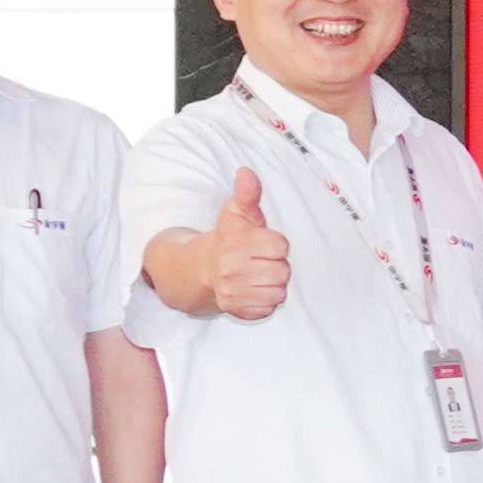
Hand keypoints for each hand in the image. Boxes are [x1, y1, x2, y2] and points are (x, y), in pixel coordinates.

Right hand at [207, 168, 294, 319]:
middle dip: (277, 266)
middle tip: (261, 261)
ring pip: (278, 292)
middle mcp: (231, 269)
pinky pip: (268, 308)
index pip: (281, 247)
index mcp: (236, 244)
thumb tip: (247, 172)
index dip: (276, 245)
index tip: (264, 244)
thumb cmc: (227, 239)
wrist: (198, 269)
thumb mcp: (237, 213)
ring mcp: (232, 291)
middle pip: (283, 272)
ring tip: (258, 275)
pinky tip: (253, 290)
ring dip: (273, 285)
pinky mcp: (234, 309)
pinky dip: (265, 302)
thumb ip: (247, 194)